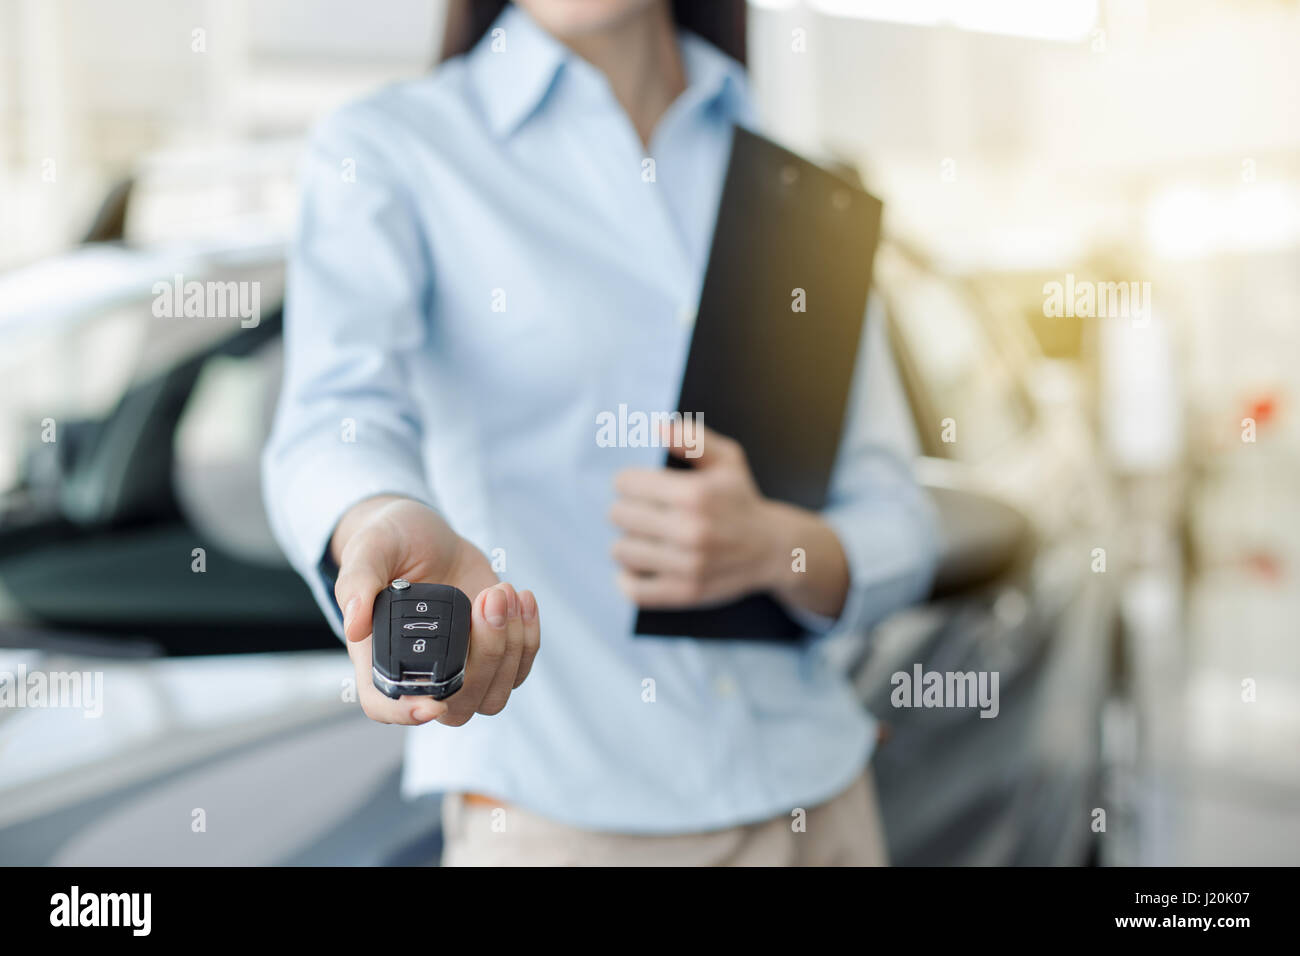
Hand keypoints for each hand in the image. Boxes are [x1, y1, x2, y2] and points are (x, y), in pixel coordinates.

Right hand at [331, 495, 539, 726]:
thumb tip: (354, 626)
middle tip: (489, 598)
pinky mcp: (492, 653)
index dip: (405, 714)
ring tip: (502, 591)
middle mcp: (420, 671)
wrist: (427, 536)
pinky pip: (519, 668)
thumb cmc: (389, 544)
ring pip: (494, 695)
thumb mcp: (369, 549)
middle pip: (457, 705)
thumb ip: (357, 582)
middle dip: (485, 656)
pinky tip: (521, 598)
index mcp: (379, 655)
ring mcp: (460, 667)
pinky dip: (528, 637)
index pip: (384, 705)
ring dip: (511, 647)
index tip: (432, 704)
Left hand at [609, 423, 782, 608]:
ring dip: (628, 542)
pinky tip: (638, 566)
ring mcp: (688, 565)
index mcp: (695, 494)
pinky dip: (628, 578)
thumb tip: (658, 428)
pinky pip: (634, 590)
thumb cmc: (742, 500)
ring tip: (645, 537)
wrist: (774, 550)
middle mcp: (691, 531)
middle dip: (627, 509)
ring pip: (621, 551)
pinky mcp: (685, 592)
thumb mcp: (727, 459)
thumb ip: (692, 439)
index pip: (626, 484)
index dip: (628, 482)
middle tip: (643, 512)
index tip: (638, 486)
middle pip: (619, 516)